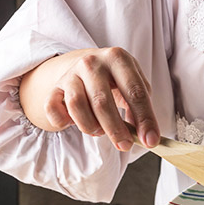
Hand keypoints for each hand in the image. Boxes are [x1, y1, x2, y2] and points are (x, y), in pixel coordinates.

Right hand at [20, 47, 159, 150]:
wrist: (86, 66)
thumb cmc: (116, 82)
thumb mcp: (133, 88)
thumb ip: (140, 110)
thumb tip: (146, 137)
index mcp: (118, 58)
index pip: (134, 92)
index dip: (144, 119)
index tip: (150, 141)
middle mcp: (92, 62)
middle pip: (102, 101)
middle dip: (116, 129)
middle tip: (125, 145)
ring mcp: (70, 74)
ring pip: (77, 105)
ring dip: (90, 126)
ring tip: (99, 131)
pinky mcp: (54, 87)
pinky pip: (53, 109)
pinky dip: (62, 122)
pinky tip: (73, 123)